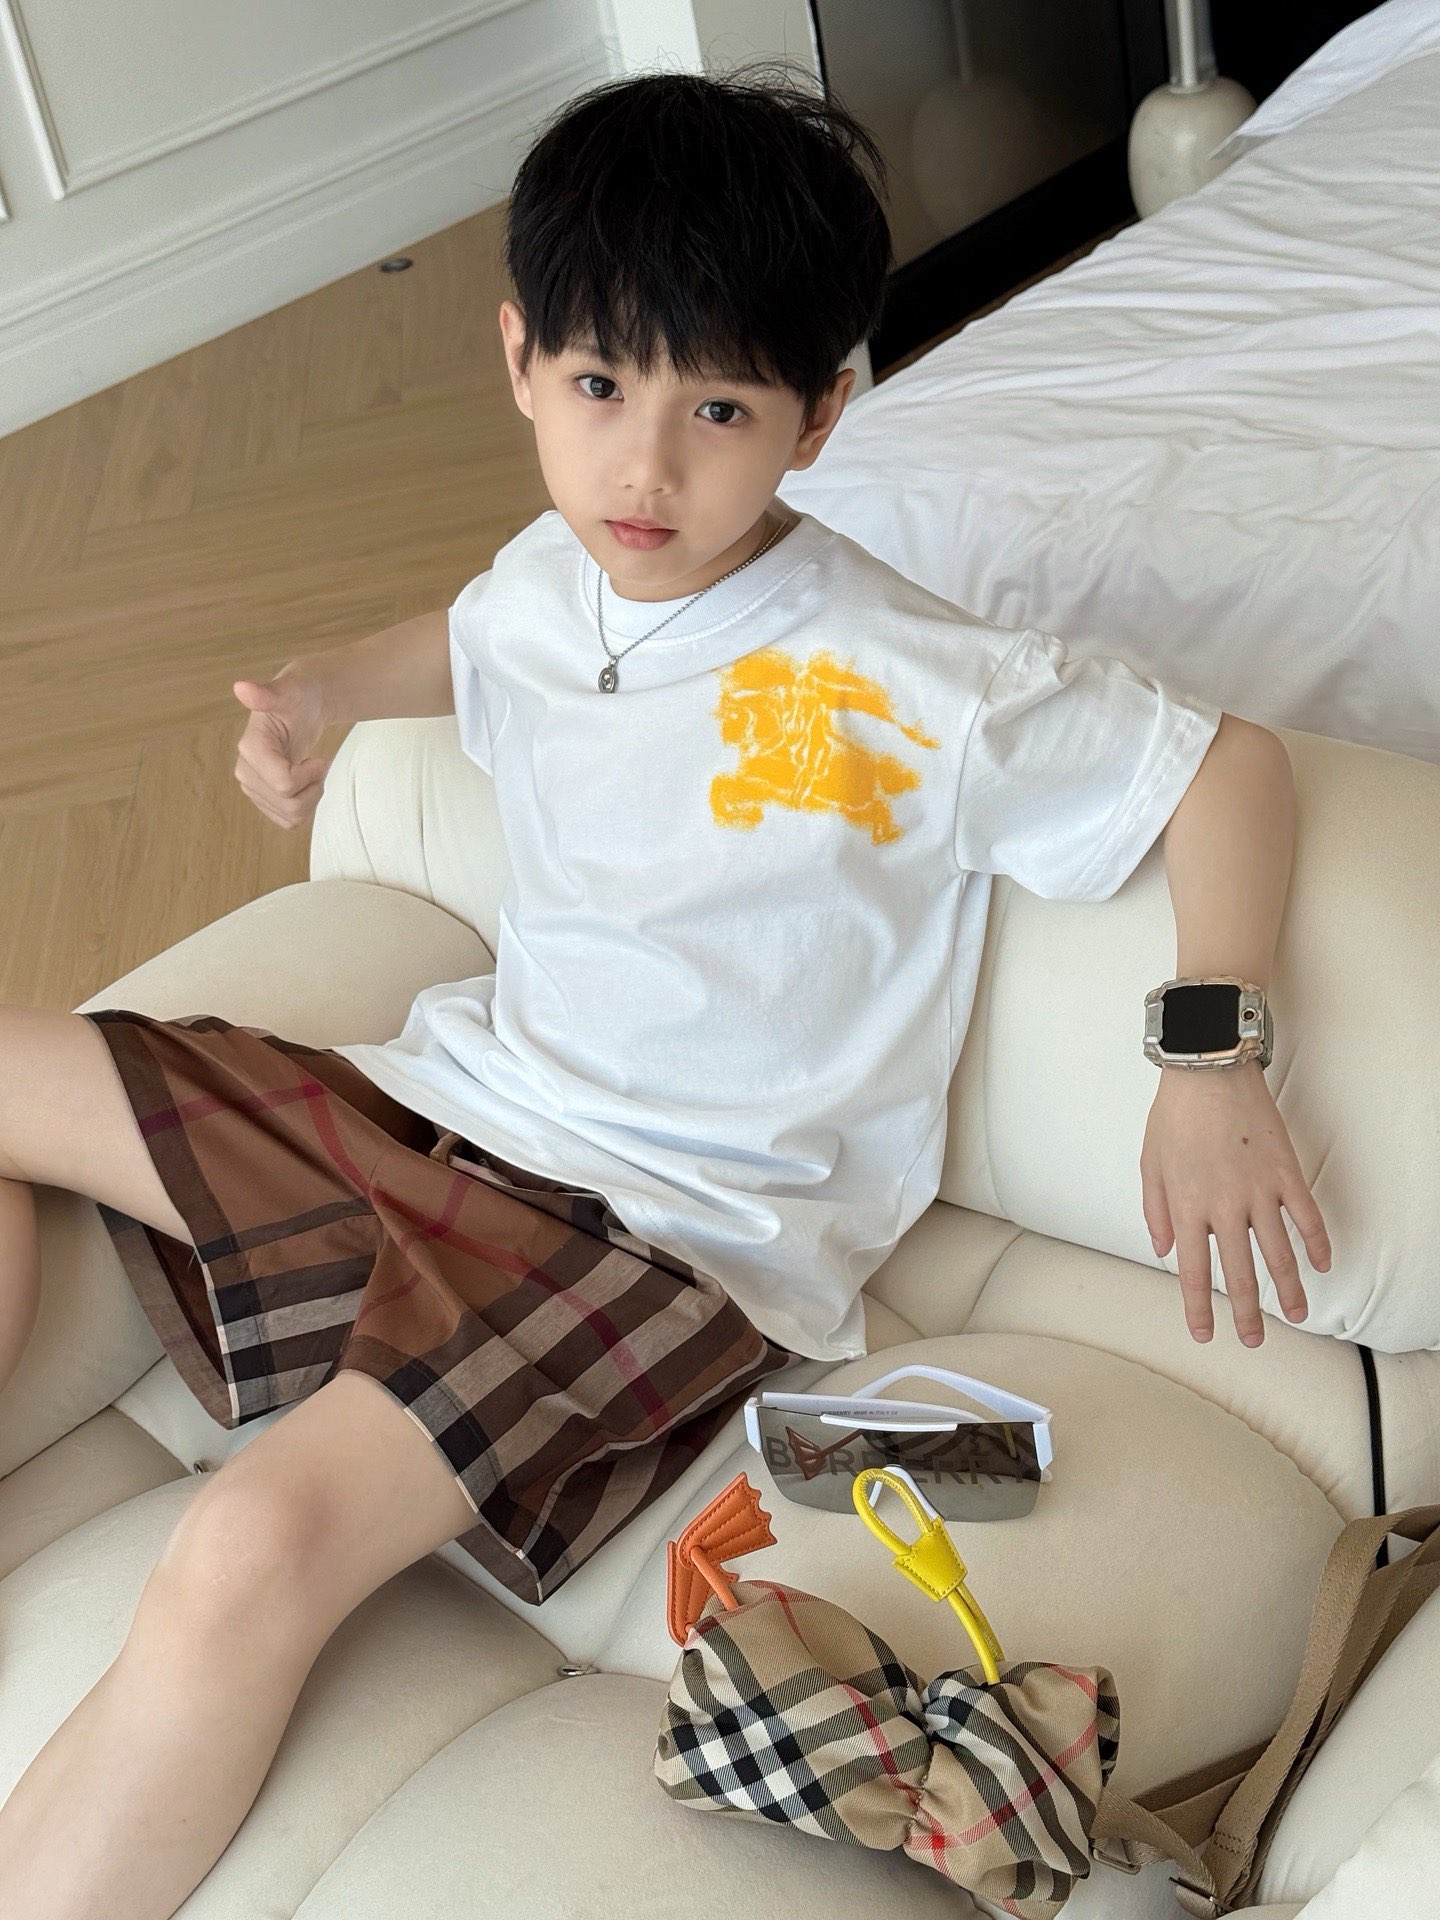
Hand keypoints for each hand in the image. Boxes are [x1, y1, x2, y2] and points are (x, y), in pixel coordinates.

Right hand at [232, 667, 330, 829]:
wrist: (303, 706)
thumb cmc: (299, 695)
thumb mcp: (290, 690)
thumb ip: (267, 693)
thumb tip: (241, 687)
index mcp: (250, 749)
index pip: (285, 784)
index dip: (311, 775)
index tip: (321, 758)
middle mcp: (245, 771)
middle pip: (289, 804)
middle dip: (313, 786)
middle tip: (319, 763)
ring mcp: (253, 787)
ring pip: (291, 816)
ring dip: (312, 797)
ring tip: (313, 772)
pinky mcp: (264, 799)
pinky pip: (289, 821)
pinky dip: (306, 806)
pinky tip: (307, 784)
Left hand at [1140, 1061, 1331, 1346]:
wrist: (1208, 1071)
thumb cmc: (1174, 1116)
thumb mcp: (1149, 1164)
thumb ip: (1155, 1211)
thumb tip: (1164, 1250)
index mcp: (1186, 1207)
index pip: (1194, 1273)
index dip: (1199, 1309)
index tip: (1205, 1335)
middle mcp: (1223, 1207)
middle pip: (1239, 1274)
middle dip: (1246, 1314)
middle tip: (1253, 1341)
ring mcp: (1259, 1191)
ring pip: (1279, 1254)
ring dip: (1289, 1289)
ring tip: (1297, 1316)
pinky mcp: (1286, 1173)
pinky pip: (1307, 1217)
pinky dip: (1317, 1243)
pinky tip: (1322, 1264)